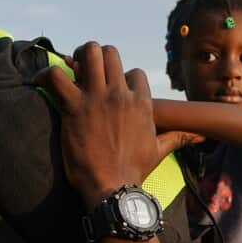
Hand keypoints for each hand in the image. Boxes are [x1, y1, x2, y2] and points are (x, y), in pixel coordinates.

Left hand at [35, 42, 185, 207]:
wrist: (114, 189)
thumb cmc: (135, 172)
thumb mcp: (159, 151)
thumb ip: (177, 137)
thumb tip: (200, 137)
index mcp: (141, 102)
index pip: (133, 72)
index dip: (120, 78)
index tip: (110, 90)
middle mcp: (120, 94)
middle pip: (110, 53)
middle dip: (97, 57)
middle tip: (85, 70)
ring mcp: (97, 98)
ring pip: (88, 53)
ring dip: (77, 57)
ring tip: (69, 68)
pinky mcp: (74, 107)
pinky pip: (56, 76)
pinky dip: (46, 74)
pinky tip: (41, 81)